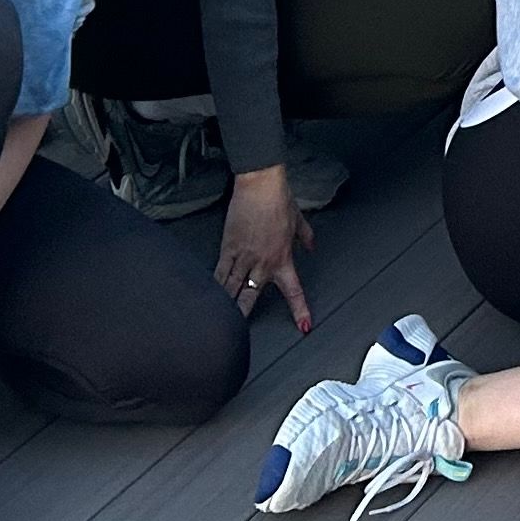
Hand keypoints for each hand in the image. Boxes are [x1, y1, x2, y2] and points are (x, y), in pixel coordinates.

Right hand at [217, 168, 313, 329]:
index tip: (303, 326)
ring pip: (231, 290)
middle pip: (251, 298)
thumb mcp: (299, 221)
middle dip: (244, 317)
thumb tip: (312, 247)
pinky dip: (213, 287)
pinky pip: (219, 274)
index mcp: (283, 259)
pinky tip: (207, 299)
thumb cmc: (279, 200)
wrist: (260, 185)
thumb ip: (306, 238)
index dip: (300, 310)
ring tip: (219, 323)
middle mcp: (262, 264)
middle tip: (239, 334)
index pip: (294, 291)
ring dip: (226, 307)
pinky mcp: (227, 249)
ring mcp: (243, 258)